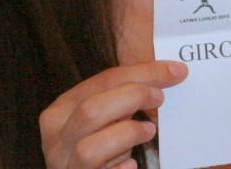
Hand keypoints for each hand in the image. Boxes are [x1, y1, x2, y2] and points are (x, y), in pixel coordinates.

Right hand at [40, 60, 187, 168]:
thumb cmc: (98, 147)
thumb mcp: (103, 117)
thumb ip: (120, 98)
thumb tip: (165, 73)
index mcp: (60, 113)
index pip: (100, 81)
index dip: (141, 73)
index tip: (174, 70)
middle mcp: (56, 141)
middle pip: (91, 109)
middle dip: (132, 97)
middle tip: (160, 97)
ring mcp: (67, 165)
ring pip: (90, 148)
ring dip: (126, 134)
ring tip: (148, 131)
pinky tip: (132, 164)